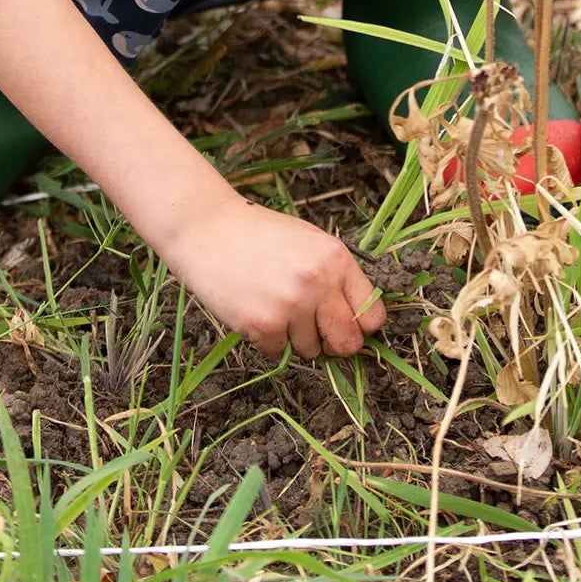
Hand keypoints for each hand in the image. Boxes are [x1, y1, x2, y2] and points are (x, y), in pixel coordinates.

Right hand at [162, 192, 386, 357]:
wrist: (207, 228)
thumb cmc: (259, 234)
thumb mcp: (309, 242)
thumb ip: (336, 277)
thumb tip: (358, 321)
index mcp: (336, 259)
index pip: (372, 317)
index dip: (361, 326)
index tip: (348, 325)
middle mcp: (318, 283)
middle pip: (348, 344)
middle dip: (335, 344)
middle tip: (316, 331)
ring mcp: (290, 306)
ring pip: (311, 351)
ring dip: (296, 338)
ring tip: (274, 305)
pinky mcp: (262, 325)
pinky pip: (279, 353)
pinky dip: (268, 340)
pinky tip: (255, 309)